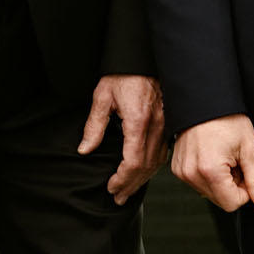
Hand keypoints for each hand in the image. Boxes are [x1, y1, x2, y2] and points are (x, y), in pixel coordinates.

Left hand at [79, 75, 165, 203]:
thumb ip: (94, 125)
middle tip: (118, 198)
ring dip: (142, 179)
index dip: (122, 179)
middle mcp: (155, 124)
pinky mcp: (168, 121)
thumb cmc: (123, 73)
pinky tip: (144, 172)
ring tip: (129, 190)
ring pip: (157, 160)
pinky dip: (152, 166)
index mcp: (138, 120)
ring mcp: (165, 123)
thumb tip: (85, 149)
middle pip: (146, 166)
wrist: (141, 55)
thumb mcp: (102, 97)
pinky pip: (163, 150)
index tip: (110, 187)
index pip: (133, 161)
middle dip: (131, 185)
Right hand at [171, 115, 253, 214]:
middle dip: (232, 184)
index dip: (244, 189)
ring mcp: (182, 172)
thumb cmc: (228, 119)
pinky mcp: (177, 168)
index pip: (233, 204)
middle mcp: (191, 175)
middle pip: (220, 200)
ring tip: (222, 155)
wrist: (205, 100)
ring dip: (220, 179)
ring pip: (209, 192)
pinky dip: (208, 174)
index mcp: (210, 171)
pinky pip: (198, 183)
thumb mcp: (250, 148)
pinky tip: (211, 155)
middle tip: (234, 160)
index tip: (244, 168)